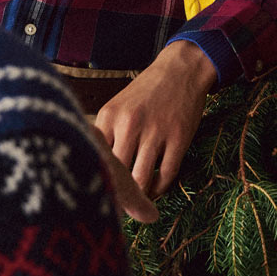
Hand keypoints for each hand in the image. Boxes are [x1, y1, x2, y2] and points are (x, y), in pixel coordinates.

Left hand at [95, 41, 216, 197]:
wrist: (180, 71)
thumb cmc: (145, 92)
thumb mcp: (117, 108)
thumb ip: (105, 135)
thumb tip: (99, 171)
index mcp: (109, 117)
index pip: (97, 159)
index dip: (97, 180)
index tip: (99, 193)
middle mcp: (130, 125)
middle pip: (118, 174)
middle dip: (118, 193)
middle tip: (118, 204)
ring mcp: (157, 132)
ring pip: (143, 180)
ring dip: (140, 196)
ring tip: (138, 201)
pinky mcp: (180, 138)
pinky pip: (167, 174)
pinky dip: (160, 187)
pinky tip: (156, 187)